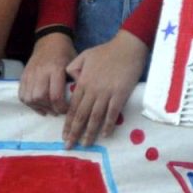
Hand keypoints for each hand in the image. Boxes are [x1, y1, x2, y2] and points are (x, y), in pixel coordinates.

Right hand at [19, 32, 75, 114]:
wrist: (50, 40)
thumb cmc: (65, 53)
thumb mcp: (74, 63)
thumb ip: (75, 79)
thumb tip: (77, 99)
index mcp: (55, 69)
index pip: (55, 95)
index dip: (61, 107)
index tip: (67, 110)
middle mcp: (40, 72)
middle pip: (40, 98)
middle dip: (49, 108)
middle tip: (57, 111)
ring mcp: (30, 74)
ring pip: (29, 98)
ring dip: (39, 107)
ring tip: (48, 109)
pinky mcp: (23, 76)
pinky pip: (22, 94)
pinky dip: (29, 103)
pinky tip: (39, 106)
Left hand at [62, 30, 147, 147]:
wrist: (128, 46)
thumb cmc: (107, 50)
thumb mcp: (85, 55)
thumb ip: (74, 68)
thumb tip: (71, 82)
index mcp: (83, 82)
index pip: (73, 107)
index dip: (68, 124)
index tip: (64, 136)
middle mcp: (93, 90)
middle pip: (81, 116)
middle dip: (74, 133)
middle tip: (69, 146)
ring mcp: (106, 93)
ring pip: (95, 117)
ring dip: (90, 133)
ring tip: (86, 144)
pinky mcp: (120, 94)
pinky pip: (112, 113)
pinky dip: (108, 125)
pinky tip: (105, 134)